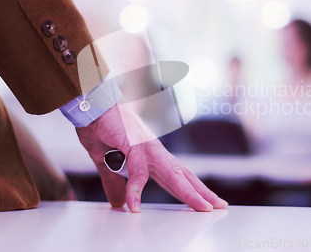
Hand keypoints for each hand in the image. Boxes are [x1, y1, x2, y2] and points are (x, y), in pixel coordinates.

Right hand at [76, 103, 227, 212]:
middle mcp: (153, 151)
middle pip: (183, 175)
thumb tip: (120, 202)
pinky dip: (135, 190)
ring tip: (201, 208)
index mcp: (149, 155)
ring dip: (187, 192)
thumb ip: (114, 182)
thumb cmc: (99, 126)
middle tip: (220, 206)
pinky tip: (134, 206)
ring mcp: (146, 147)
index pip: (176, 176)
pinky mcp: (133, 144)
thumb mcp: (105, 162)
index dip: (191, 190)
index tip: (205, 202)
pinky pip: (137, 171)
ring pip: (172, 174)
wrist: (90, 103)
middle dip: (201, 192)